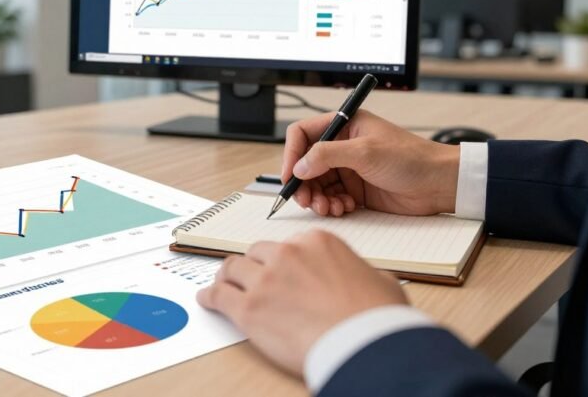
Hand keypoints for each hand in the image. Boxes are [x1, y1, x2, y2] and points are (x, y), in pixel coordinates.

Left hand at [196, 230, 406, 376]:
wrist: (365, 344)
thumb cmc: (377, 318)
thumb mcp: (379, 281)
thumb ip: (358, 273)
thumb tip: (362, 279)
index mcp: (316, 243)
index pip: (287, 245)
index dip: (280, 261)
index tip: (276, 269)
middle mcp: (287, 254)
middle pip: (256, 254)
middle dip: (252, 266)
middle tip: (248, 277)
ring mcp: (265, 280)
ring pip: (233, 269)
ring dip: (228, 278)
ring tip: (223, 285)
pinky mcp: (249, 309)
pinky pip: (219, 296)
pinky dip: (210, 297)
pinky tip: (208, 300)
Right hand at [281, 110, 459, 216]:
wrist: (439, 184)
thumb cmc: (412, 159)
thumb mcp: (365, 152)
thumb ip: (327, 156)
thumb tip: (299, 166)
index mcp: (344, 125)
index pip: (303, 134)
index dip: (292, 154)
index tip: (290, 175)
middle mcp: (342, 145)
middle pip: (306, 163)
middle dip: (304, 183)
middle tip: (306, 200)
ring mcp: (349, 168)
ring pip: (316, 184)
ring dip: (317, 198)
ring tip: (328, 207)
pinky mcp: (356, 189)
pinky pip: (331, 197)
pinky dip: (332, 205)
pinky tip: (343, 208)